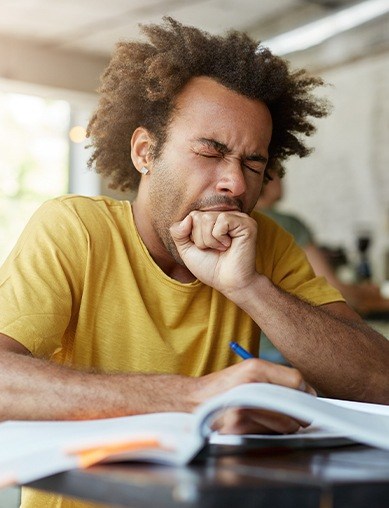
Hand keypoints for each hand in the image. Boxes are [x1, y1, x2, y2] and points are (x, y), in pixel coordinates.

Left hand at [170, 211, 257, 295]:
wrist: (228, 283)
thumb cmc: (210, 268)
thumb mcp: (186, 250)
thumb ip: (178, 232)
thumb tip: (188, 217)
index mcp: (214, 219)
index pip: (191, 216)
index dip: (193, 237)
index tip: (205, 249)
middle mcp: (226, 216)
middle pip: (197, 216)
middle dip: (200, 239)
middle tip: (215, 250)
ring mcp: (237, 218)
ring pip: (207, 218)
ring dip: (209, 240)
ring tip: (222, 249)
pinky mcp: (246, 223)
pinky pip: (222, 220)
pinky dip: (220, 237)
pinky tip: (229, 246)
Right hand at [192, 358, 315, 434]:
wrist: (192, 401)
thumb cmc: (224, 387)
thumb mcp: (248, 371)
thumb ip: (277, 378)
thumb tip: (308, 392)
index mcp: (254, 368)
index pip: (297, 380)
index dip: (304, 390)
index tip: (303, 395)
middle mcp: (250, 386)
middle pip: (295, 404)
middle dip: (299, 410)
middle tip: (294, 410)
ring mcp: (244, 408)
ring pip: (287, 423)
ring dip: (287, 424)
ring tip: (272, 416)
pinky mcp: (239, 428)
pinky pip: (271, 434)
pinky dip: (271, 432)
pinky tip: (258, 424)